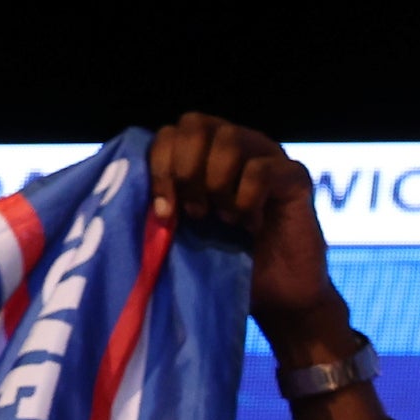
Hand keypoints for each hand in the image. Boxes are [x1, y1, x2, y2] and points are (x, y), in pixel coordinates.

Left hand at [147, 113, 339, 353]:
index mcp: (203, 154)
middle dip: (185, 169)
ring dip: (217, 182)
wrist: (276, 296)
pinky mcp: (295, 177)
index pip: (169, 133)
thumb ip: (163, 200)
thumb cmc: (224, 262)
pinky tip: (250, 225)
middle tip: (194, 212)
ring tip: (222, 217)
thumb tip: (123, 186)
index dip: (159, 166)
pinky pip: (262, 170)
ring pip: (230, 139)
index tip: (165, 212)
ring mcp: (268, 156)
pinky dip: (247, 200)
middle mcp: (235, 146)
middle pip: (195, 123)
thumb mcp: (182, 228)